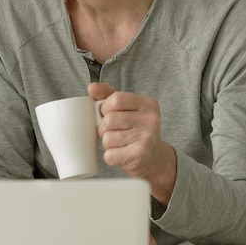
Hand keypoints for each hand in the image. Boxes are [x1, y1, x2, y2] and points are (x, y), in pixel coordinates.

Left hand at [87, 82, 176, 206]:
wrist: (154, 158)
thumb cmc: (135, 129)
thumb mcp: (126, 108)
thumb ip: (108, 94)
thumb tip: (92, 86)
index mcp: (147, 103)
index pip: (116, 99)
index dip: (104, 108)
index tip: (108, 114)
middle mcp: (150, 119)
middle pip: (109, 120)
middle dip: (103, 128)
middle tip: (112, 132)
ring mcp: (147, 138)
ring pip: (108, 138)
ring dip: (107, 143)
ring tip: (119, 143)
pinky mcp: (140, 156)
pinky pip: (110, 155)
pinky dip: (110, 156)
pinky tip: (121, 154)